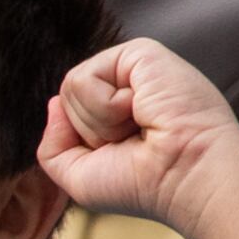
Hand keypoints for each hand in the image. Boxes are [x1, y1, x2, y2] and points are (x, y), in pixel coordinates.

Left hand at [36, 39, 238, 233]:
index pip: (67, 112)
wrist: (185, 177)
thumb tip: (53, 103)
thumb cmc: (143, 185)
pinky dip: (106, 107)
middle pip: (66, 97)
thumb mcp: (79, 176)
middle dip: (90, 131)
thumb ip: (53, 144)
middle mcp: (125, 87)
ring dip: (100, 121)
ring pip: (72, 86)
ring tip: (139, 126)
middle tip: (133, 141)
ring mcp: (133, 68)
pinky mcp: (140, 53)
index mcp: (117, 112)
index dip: (82, 141)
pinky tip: (142, 112)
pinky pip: (85, 78)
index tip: (122, 156)